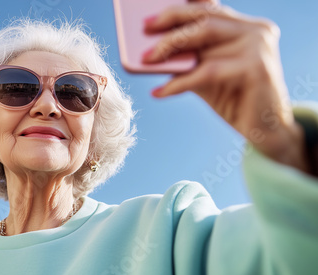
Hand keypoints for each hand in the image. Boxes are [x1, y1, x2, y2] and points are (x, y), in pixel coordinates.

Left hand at [142, 1, 310, 173]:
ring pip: (204, 37)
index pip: (209, 9)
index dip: (178, 9)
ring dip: (170, 46)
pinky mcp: (257, 68)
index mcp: (246, 27)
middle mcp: (256, 30)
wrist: (264, 130)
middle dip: (170, 22)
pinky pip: (207, 70)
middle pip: (205, 18)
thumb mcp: (206, 73)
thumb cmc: (231, 98)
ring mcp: (259, 47)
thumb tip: (149, 50)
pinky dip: (179, 81)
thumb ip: (188, 58)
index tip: (150, 18)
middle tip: (143, 31)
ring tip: (146, 60)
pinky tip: (160, 91)